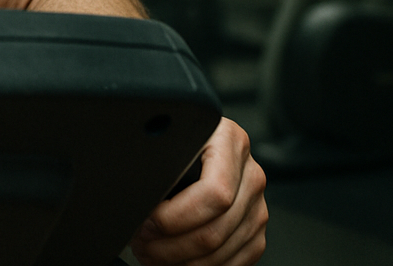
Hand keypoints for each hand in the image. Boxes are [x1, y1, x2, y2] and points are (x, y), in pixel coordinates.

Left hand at [130, 117, 266, 265]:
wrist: (199, 144)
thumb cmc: (175, 142)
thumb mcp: (166, 140)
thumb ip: (155, 161)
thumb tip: (135, 194)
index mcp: (228, 141)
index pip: (213, 193)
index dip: (174, 217)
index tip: (147, 223)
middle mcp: (250, 175)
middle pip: (215, 229)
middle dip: (169, 245)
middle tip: (141, 244)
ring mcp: (257, 206)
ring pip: (221, 251)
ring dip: (180, 260)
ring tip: (151, 252)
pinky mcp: (255, 231)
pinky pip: (232, 262)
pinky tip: (174, 259)